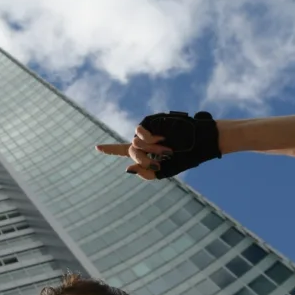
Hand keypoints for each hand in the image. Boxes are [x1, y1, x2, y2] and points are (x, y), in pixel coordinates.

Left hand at [96, 111, 220, 178]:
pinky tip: (160, 139)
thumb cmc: (183, 158)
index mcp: (145, 152)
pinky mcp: (150, 122)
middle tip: (158, 162)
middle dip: (143, 159)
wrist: (197, 143)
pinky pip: (139, 132)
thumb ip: (145, 172)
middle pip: (131, 151)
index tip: (96, 147)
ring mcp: (146, 131)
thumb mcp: (163, 172)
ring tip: (165, 150)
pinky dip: (147, 138)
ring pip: (134, 143)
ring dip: (149, 150)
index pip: (123, 151)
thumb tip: (127, 167)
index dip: (110, 149)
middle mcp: (143, 141)